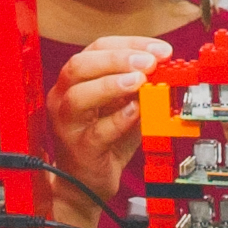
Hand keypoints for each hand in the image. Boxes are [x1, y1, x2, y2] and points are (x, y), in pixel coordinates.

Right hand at [46, 36, 169, 227]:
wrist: (88, 183)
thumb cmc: (105, 140)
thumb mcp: (124, 105)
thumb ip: (139, 86)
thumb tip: (164, 66)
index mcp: (75, 80)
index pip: (96, 49)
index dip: (129, 44)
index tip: (159, 50)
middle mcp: (64, 98)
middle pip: (80, 66)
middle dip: (117, 59)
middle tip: (148, 62)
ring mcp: (68, 125)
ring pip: (79, 96)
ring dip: (111, 84)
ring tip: (138, 81)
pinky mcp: (80, 150)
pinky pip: (96, 132)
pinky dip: (117, 119)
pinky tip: (135, 111)